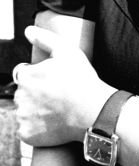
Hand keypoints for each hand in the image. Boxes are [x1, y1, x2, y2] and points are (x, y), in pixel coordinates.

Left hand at [13, 27, 113, 145]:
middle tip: (58, 95)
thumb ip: (44, 38)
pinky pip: (27, 130)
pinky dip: (37, 128)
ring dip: (36, 111)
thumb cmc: (81, 80)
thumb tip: (27, 31)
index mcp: (26, 76)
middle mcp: (19, 97)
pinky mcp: (27, 135)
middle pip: (23, 94)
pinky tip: (53, 122)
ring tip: (57, 109)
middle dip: (36, 94)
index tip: (53, 81)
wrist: (92, 110)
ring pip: (25, 112)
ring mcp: (22, 117)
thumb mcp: (66, 51)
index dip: (39, 76)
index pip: (24, 75)